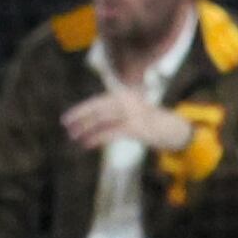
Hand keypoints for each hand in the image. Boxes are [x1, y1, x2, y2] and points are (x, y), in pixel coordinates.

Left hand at [60, 86, 195, 154]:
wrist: (171, 127)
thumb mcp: (128, 109)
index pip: (97, 101)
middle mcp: (127, 100)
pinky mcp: (136, 128)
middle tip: (65, 126)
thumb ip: (110, 110)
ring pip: (102, 119)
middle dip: (79, 117)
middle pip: (97, 108)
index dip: (80, 110)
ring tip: (74, 137)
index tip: (66, 118)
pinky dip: (96, 138)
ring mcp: (132, 113)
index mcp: (123, 94)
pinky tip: (86, 143)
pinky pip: (111, 132)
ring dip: (85, 129)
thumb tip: (84, 119)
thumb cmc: (144, 119)